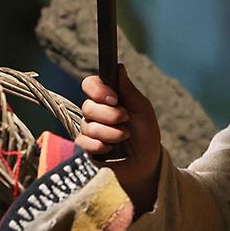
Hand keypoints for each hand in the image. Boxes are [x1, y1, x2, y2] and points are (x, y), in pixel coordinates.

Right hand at [75, 65, 162, 212]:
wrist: (146, 163)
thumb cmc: (146, 134)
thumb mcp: (142, 110)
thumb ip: (129, 90)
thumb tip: (119, 67)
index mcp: (108, 99)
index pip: (90, 84)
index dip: (97, 89)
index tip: (114, 98)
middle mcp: (95, 112)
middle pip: (87, 106)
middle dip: (109, 115)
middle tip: (126, 120)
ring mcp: (89, 129)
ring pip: (87, 125)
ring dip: (110, 132)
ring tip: (124, 136)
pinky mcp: (86, 147)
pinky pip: (83, 142)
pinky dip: (100, 145)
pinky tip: (111, 149)